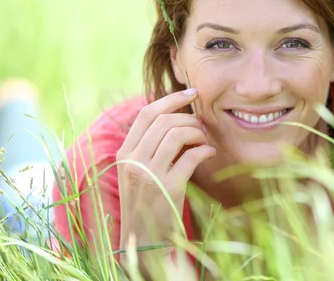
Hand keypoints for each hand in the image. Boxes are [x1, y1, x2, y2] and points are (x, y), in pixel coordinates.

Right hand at [115, 88, 215, 258]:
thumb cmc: (146, 202)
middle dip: (189, 117)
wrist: (143, 240)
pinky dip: (205, 150)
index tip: (191, 93)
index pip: (147, 113)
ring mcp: (150, 174)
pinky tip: (209, 153)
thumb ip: (148, 146)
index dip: (171, 99)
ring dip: (198, 133)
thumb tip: (174, 117)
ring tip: (204, 140)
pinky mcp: (169, 187)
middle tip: (201, 125)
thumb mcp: (137, 171)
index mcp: (125, 153)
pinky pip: (192, 156)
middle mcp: (134, 160)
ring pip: (178, 134)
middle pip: (165, 120)